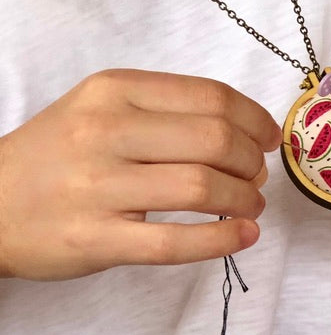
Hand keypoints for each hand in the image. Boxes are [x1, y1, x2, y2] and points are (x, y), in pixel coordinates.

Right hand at [0, 69, 281, 279]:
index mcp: (114, 91)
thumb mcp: (101, 110)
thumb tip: (248, 136)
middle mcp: (106, 132)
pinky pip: (176, 242)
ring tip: (250, 206)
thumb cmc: (58, 155)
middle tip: (256, 178)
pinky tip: (243, 236)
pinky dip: (223, 240)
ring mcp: (98, 188)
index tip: (269, 140)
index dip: (255, 120)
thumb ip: (167, 113)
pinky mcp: (96, 239)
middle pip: (216, 141)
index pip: (211, 97)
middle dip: (253, 162)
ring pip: (203, 187)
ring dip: (245, 199)